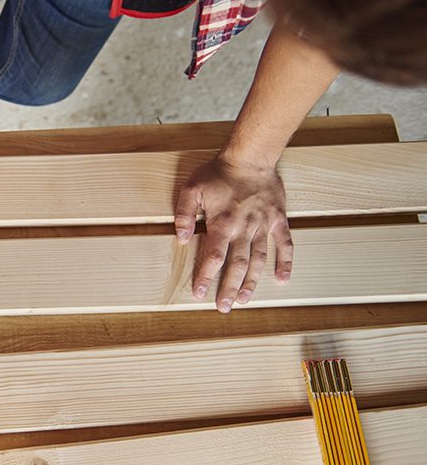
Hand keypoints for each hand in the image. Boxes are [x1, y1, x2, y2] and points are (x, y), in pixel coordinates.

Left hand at [174, 154, 292, 312]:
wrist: (251, 156)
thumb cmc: (218, 173)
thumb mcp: (191, 188)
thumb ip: (184, 214)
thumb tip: (179, 238)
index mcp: (222, 224)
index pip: (212, 257)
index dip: (206, 277)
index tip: (200, 294)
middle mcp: (244, 229)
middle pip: (237, 265)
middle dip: (229, 287)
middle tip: (224, 307)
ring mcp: (263, 226)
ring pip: (258, 260)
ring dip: (252, 281)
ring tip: (244, 300)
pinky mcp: (278, 220)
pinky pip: (285, 244)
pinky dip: (285, 262)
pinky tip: (282, 279)